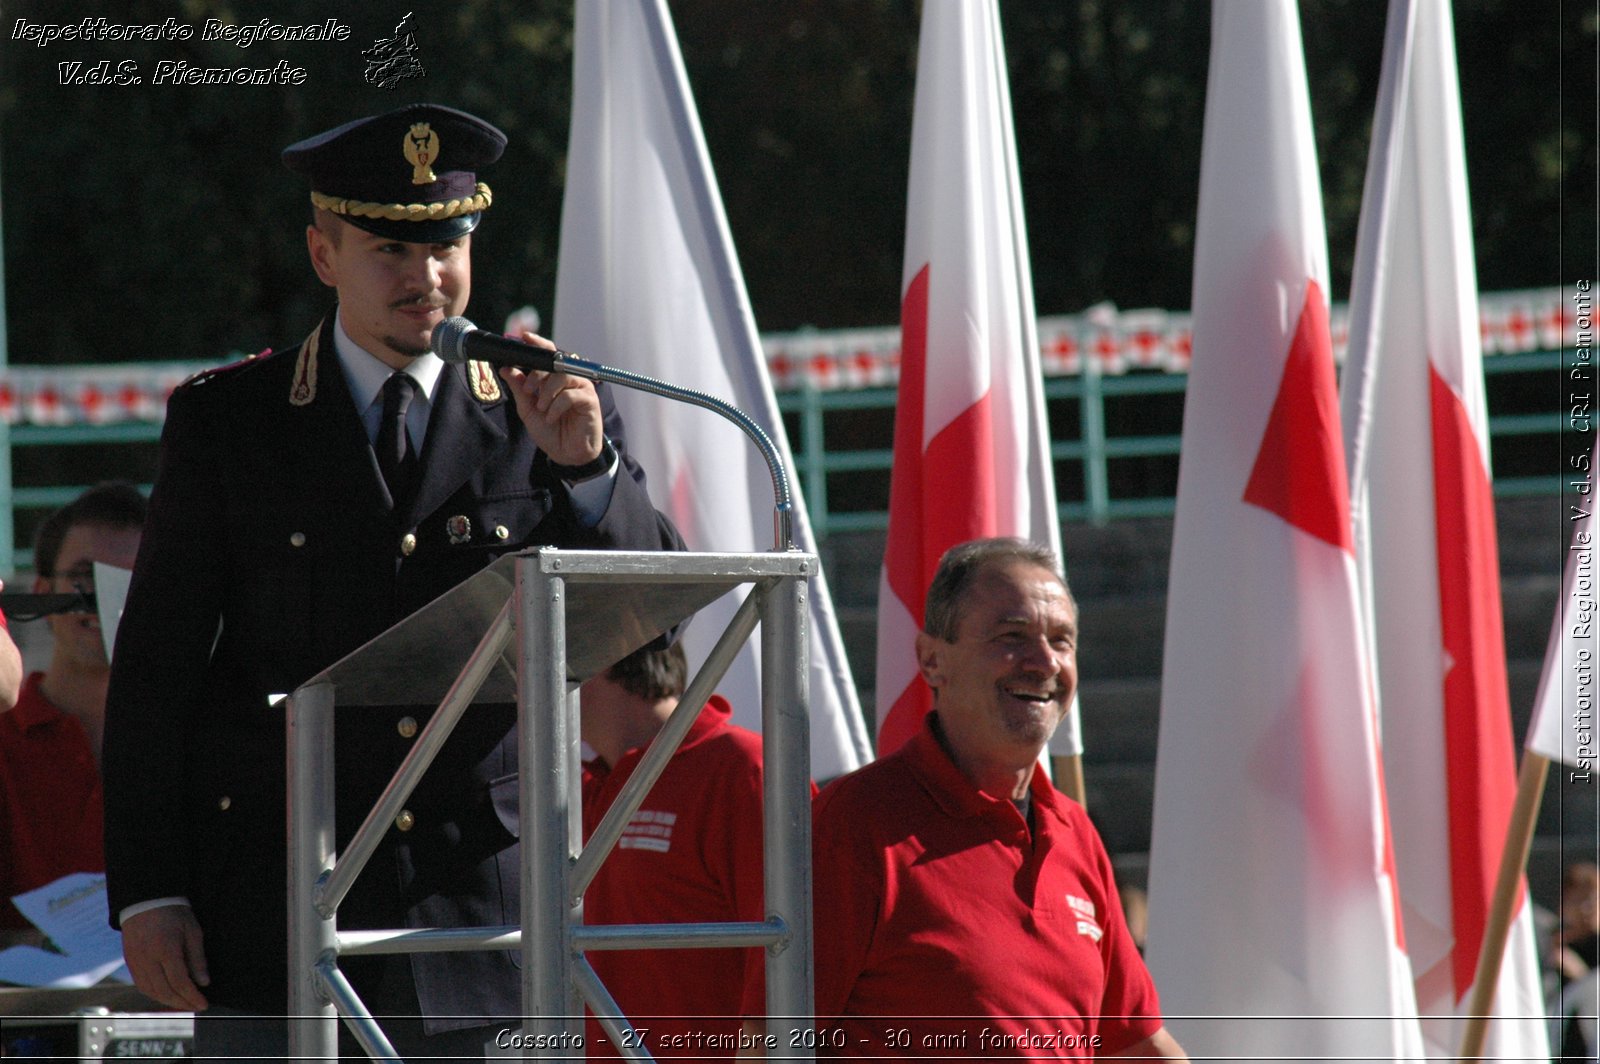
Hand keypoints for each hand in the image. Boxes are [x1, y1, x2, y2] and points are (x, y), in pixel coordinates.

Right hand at [121, 905, 209, 1010]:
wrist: (146, 901)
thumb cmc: (174, 913)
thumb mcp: (192, 931)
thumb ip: (197, 958)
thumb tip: (203, 982)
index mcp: (166, 949)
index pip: (179, 982)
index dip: (192, 996)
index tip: (203, 1004)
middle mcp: (147, 959)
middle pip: (164, 991)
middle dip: (182, 1002)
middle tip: (196, 1006)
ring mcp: (135, 962)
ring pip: (151, 991)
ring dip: (168, 1001)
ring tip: (184, 1003)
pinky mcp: (130, 962)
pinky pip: (142, 985)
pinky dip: (155, 994)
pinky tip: (167, 995)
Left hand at [496, 331, 604, 467]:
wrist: (566, 454)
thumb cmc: (550, 431)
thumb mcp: (528, 409)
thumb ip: (519, 389)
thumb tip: (506, 368)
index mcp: (555, 377)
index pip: (548, 353)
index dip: (538, 342)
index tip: (524, 337)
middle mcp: (570, 378)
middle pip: (555, 361)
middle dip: (537, 373)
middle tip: (528, 390)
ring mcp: (582, 388)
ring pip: (563, 376)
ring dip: (547, 391)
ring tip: (541, 408)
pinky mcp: (590, 401)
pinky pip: (571, 395)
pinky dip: (556, 406)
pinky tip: (552, 417)